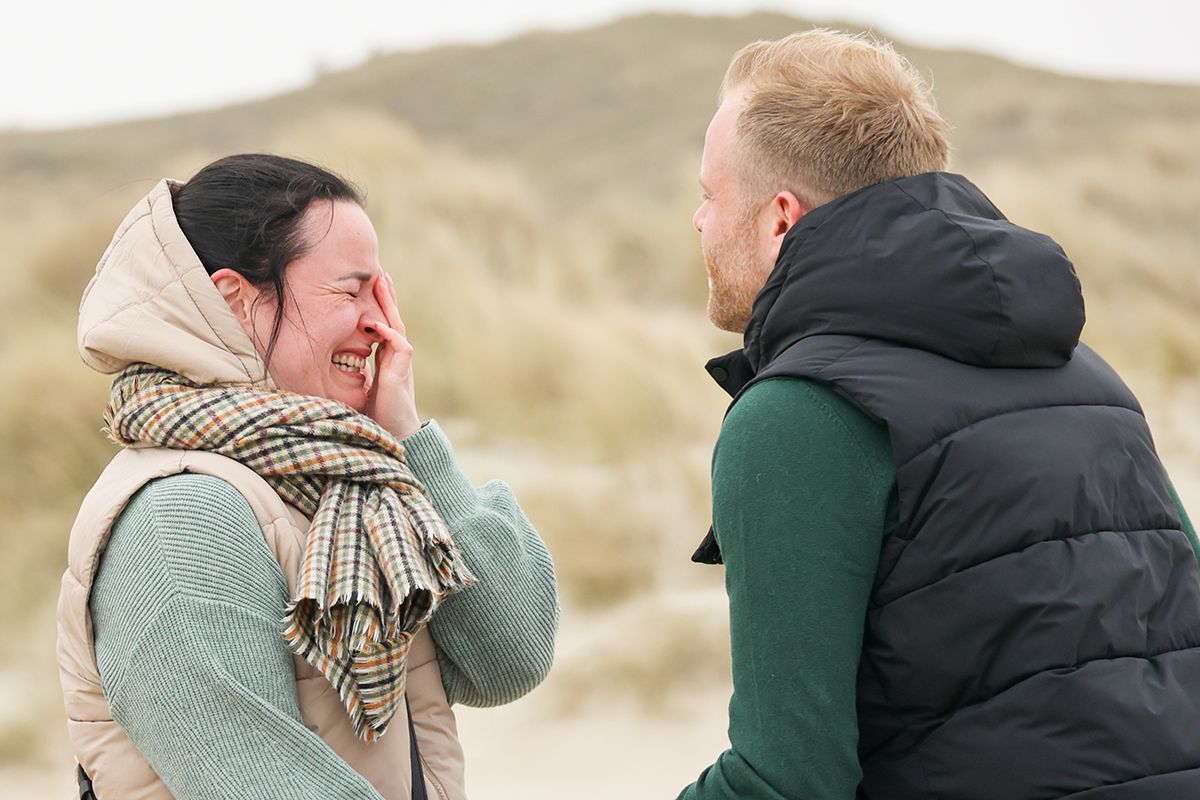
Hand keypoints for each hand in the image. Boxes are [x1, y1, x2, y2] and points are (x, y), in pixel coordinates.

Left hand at [364, 272, 420, 438]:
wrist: (394, 436)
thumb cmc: (376, 417)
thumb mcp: (359, 389)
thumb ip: (353, 374)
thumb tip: (330, 364)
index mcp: (387, 361)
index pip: (383, 327)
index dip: (379, 307)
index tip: (371, 287)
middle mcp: (396, 359)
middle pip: (392, 319)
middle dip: (386, 297)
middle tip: (380, 273)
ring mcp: (401, 364)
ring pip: (397, 326)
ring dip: (389, 305)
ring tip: (382, 282)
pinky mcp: (401, 373)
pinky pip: (399, 346)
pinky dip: (388, 333)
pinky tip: (376, 323)